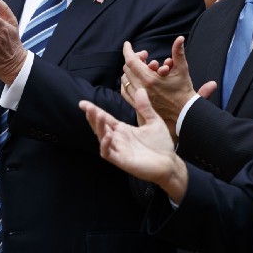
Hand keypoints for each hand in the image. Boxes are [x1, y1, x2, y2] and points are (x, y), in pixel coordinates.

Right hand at [80, 88, 188, 202]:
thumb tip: (141, 89)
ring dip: (99, 128)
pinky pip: (108, 153)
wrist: (169, 163)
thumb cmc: (161, 144)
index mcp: (123, 130)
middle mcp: (118, 139)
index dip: (94, 111)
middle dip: (93, 117)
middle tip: (87, 107)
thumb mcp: (153, 121)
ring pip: (102, 138)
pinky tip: (107, 136)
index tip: (83, 103)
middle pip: (100, 127)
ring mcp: (119, 150)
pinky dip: (105, 145)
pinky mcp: (122, 161)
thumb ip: (145, 107)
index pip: (105, 118)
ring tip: (99, 115)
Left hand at [121, 37, 211, 136]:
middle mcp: (141, 88)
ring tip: (142, 67)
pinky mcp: (138, 105)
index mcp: (149, 79)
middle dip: (134, 59)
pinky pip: (125, 92)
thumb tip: (180, 38)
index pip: (131, 61)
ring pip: (125, 79)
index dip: (128, 50)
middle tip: (145, 56)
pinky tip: (134, 79)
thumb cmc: (184, 91)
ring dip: (130, 71)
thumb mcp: (182, 70)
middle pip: (127, 68)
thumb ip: (178, 52)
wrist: (184, 113)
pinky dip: (127, 82)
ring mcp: (139, 97)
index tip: (127, 44)